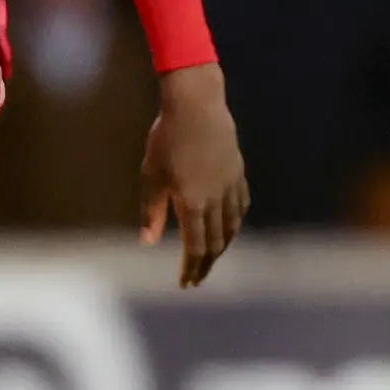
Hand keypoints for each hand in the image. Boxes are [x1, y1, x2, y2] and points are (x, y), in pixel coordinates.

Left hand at [138, 62, 247, 287]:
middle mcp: (216, 200)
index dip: (190, 268)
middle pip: (216, 242)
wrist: (197, 106)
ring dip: (223, 247)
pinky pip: (241, 206)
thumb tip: (148, 242)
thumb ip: (151, 212)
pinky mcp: (238, 172)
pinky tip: (231, 226)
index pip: (195, 247)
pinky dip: (236, 222)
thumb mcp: (152, 176)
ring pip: (232, 226)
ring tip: (213, 257)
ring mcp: (230, 186)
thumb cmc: (166, 139)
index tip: (185, 283)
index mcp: (193, 204)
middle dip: (206, 265)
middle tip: (197, 278)